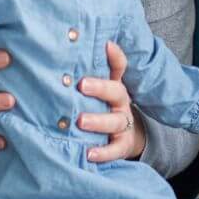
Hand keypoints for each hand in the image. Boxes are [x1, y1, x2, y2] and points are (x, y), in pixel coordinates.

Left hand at [80, 40, 146, 162]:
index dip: (114, 56)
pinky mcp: (121, 146)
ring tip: (80, 121)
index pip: (119, 67)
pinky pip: (114, 150)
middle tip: (81, 85)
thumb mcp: (97, 89)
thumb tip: (76, 47)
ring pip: (114, 122)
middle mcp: (121, 103)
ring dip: (97, 121)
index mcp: (114, 86)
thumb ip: (87, 72)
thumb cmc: (101, 107)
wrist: (123, 137)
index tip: (105, 44)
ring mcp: (122, 125)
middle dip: (100, 88)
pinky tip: (89, 153)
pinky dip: (103, 152)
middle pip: (116, 92)